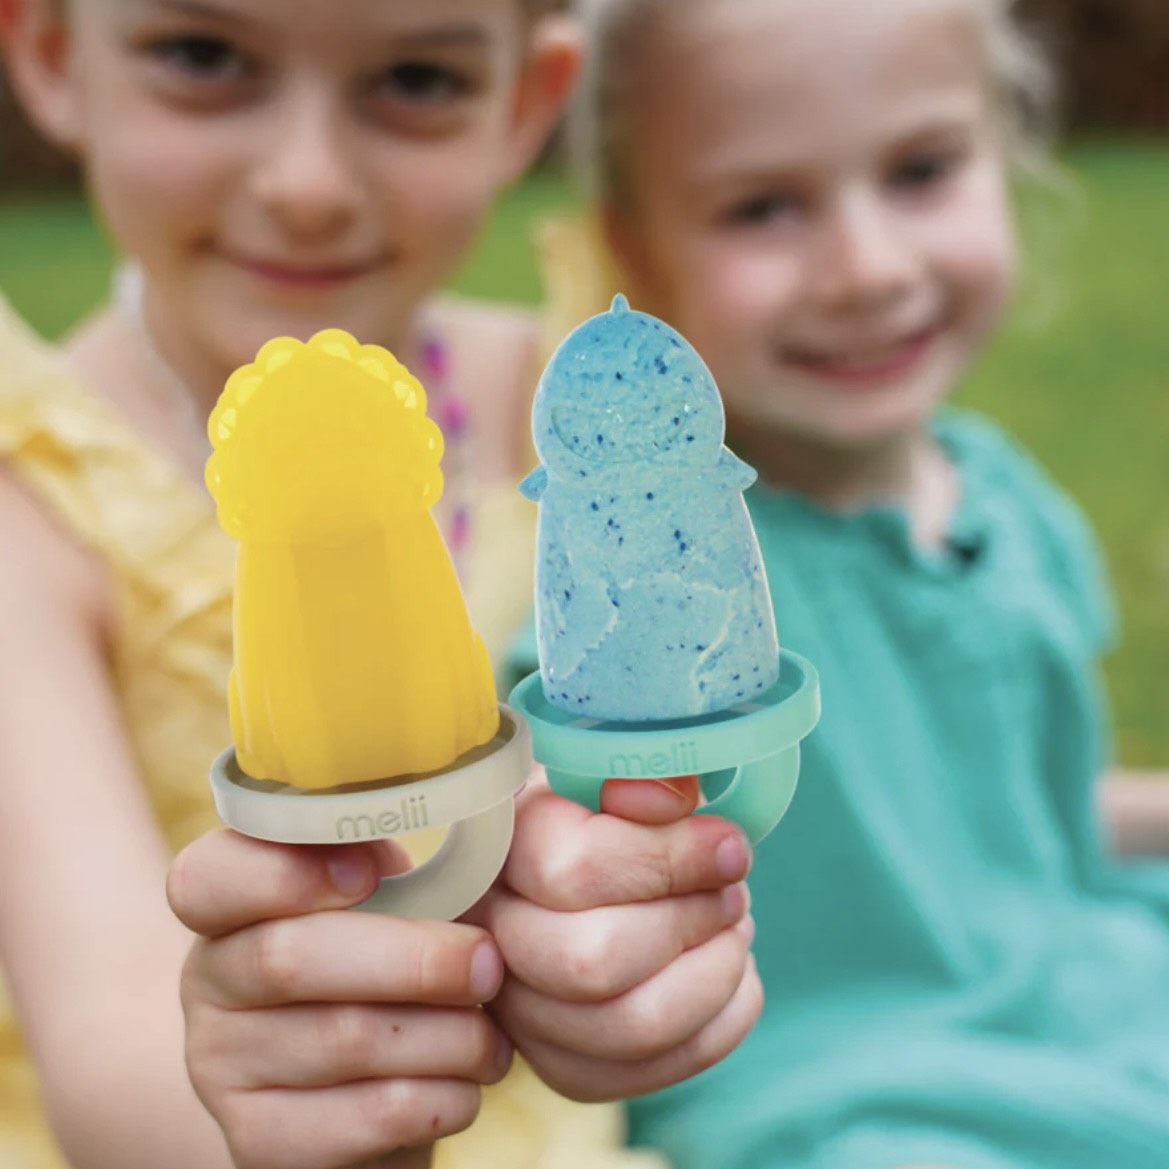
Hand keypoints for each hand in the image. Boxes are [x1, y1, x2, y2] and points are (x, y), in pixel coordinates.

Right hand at [167, 830, 512, 1168]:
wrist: (354, 1097)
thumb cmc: (386, 967)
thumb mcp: (385, 899)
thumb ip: (394, 854)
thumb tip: (468, 799)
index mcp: (228, 904)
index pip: (206, 877)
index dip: (281, 872)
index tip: (368, 872)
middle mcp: (208, 981)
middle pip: (290, 959)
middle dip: (413, 960)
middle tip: (488, 963)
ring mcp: (220, 1068)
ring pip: (344, 1041)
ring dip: (446, 1036)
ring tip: (492, 1034)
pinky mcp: (259, 1143)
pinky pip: (362, 1119)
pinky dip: (439, 1098)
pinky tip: (467, 1085)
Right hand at [471, 772, 759, 1101]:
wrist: (574, 866)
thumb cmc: (604, 812)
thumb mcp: (618, 773)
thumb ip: (645, 775)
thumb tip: (669, 800)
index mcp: (503, 846)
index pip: (576, 871)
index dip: (671, 861)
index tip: (730, 846)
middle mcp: (489, 935)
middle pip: (594, 961)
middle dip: (692, 923)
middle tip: (734, 891)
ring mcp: (518, 1013)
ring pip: (629, 1028)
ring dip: (713, 976)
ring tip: (736, 929)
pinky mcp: (561, 1065)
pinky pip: (649, 1073)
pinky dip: (717, 1025)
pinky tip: (732, 976)